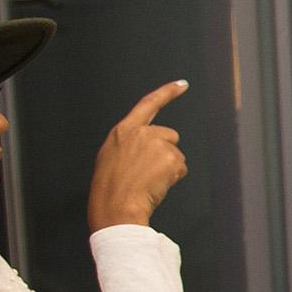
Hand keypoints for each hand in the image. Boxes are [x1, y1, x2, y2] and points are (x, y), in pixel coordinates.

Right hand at [87, 81, 190, 231]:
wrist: (116, 207)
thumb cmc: (109, 189)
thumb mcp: (111, 158)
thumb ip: (130, 146)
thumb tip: (147, 149)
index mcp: (123, 131)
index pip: (148, 104)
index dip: (167, 93)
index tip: (182, 85)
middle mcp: (141, 132)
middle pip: (169, 136)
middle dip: (165, 153)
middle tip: (147, 173)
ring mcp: (157, 143)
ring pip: (176, 154)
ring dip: (168, 168)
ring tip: (148, 181)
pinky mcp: (170, 157)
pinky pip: (181, 168)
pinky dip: (173, 178)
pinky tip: (156, 185)